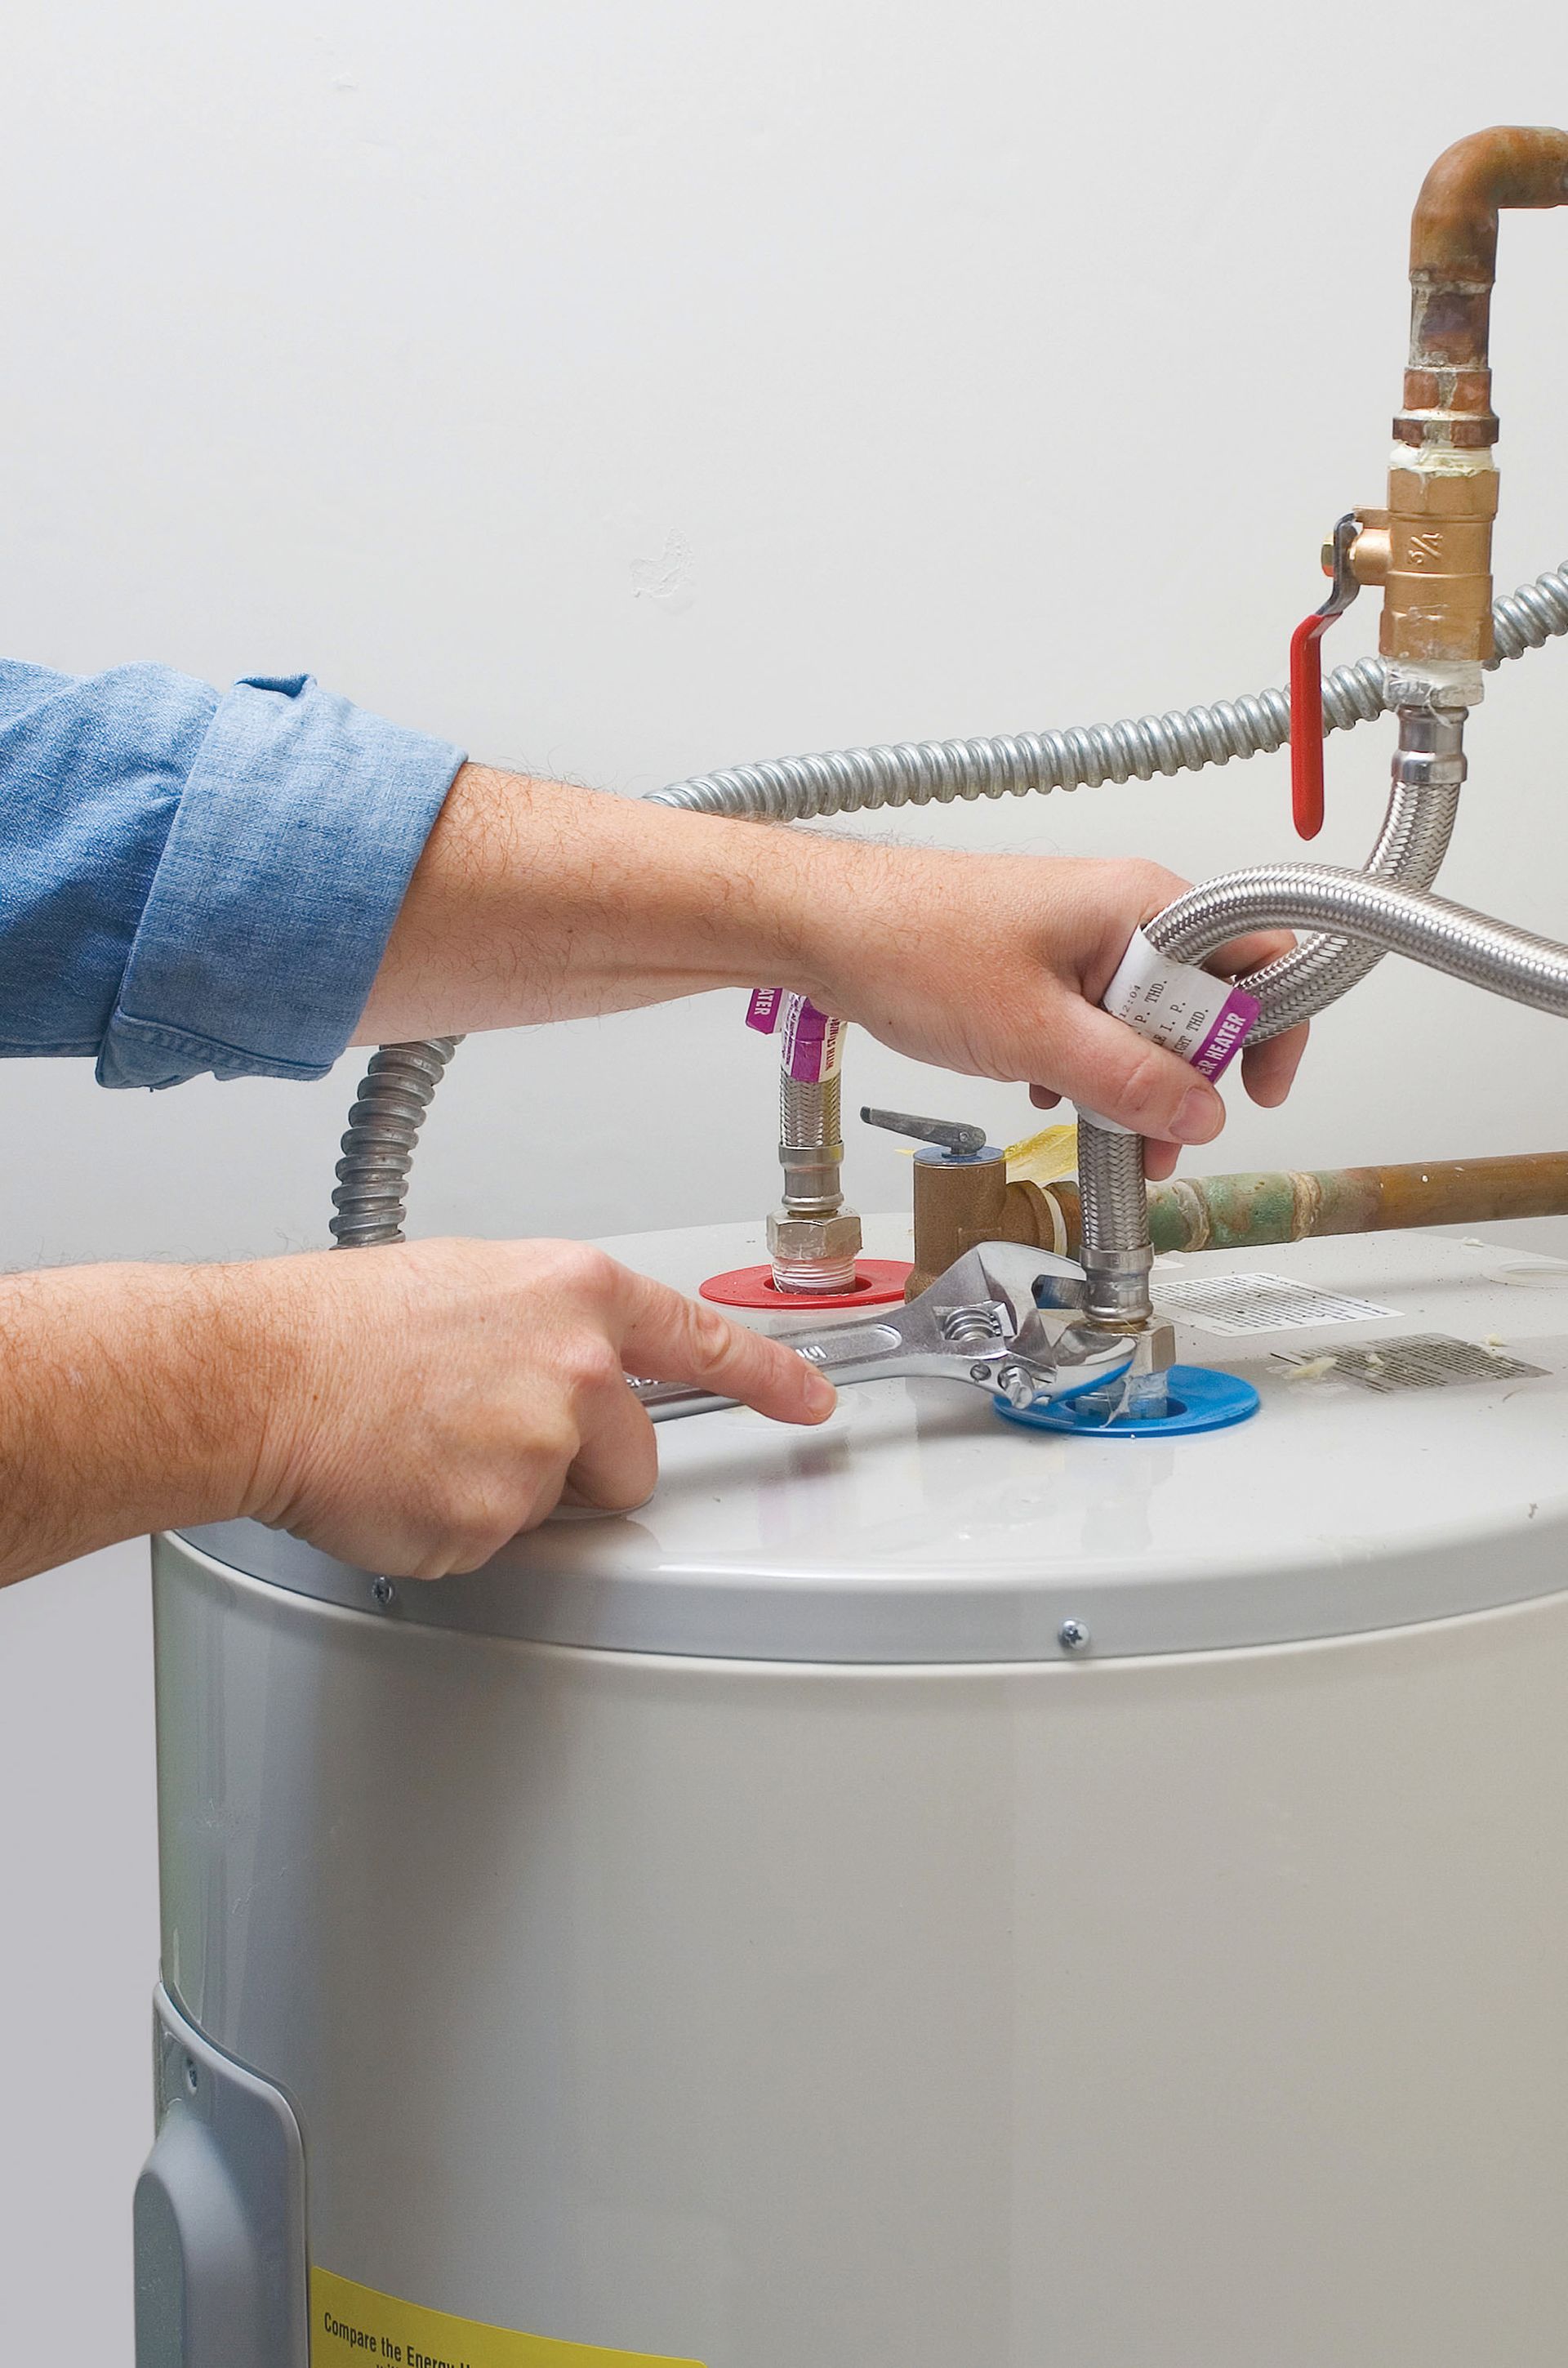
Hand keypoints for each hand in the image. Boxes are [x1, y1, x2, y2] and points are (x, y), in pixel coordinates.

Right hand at [245, 1238, 833, 1577]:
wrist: (258, 1377)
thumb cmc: (341, 1328)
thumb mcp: (471, 1285)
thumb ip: (549, 1327)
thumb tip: (575, 1365)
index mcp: (576, 1294)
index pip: (703, 1339)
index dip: (772, 1377)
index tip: (812, 1403)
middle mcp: (577, 1366)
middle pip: (634, 1456)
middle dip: (580, 1467)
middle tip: (485, 1433)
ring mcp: (542, 1447)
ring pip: (567, 1506)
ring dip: (515, 1497)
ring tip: (433, 1445)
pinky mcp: (497, 1519)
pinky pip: (502, 1547)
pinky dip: (457, 1530)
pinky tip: (410, 1480)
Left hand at [802, 850, 1306, 1182]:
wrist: (824, 929)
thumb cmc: (914, 948)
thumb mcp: (1035, 1033)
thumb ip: (1129, 1078)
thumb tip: (1203, 1113)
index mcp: (1142, 903)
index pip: (1258, 952)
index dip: (1272, 1025)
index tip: (1255, 1092)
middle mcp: (1123, 912)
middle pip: (1204, 998)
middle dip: (1191, 1076)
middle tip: (1163, 1137)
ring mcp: (1081, 938)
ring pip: (1145, 1020)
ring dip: (1135, 1084)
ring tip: (1110, 1138)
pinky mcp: (1043, 966)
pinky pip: (1096, 1022)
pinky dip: (1085, 1067)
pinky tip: (1047, 1096)